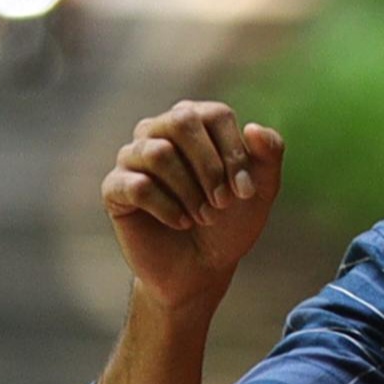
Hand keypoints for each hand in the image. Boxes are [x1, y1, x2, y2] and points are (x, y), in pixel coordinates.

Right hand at [101, 100, 283, 310]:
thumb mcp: (259, 192)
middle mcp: (158, 130)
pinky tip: (181, 223)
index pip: (214, 114)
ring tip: (203, 217)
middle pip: (181, 121)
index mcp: (195, 123)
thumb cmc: (229, 224)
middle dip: (210, 166)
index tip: (246, 193)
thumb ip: (269, 157)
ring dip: (190, 192)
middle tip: (222, 202)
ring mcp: (132, 157)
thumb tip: (254, 128)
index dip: (234, 153)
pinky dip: (168, 209)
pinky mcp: (115, 188)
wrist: (201, 268)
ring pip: (158, 153)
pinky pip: (138, 186)